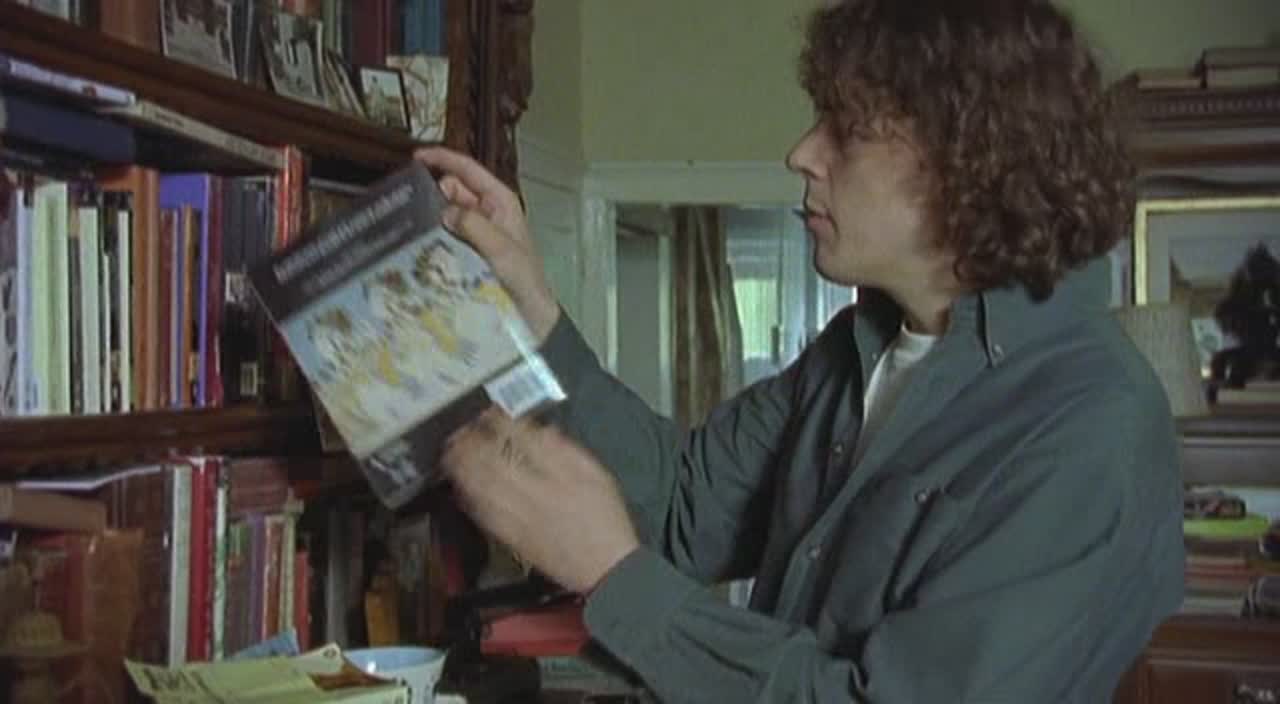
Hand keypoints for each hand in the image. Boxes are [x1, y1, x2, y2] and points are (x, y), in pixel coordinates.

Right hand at [413, 146, 560, 342]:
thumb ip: (474, 226)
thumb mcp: (502, 249)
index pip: (468, 169)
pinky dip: (434, 235)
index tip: (415, 158)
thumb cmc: (524, 279)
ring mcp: (478, 230)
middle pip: (452, 189)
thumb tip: (443, 209)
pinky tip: (419, 245)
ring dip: (432, 217)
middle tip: (413, 210)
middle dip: (433, 193)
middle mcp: (487, 211)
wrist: (531, 313)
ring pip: (447, 212)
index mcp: (500, 201)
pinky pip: (447, 234)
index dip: (442, 159)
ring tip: (411, 228)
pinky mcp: (469, 249)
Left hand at [442, 407, 639, 593]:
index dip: (502, 423)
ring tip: (451, 453)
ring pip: (483, 488)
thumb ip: (570, 452)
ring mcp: (520, 517)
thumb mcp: (598, 476)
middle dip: (473, 443)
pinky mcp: (512, 537)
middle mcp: (536, 494)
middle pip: (494, 462)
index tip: (490, 412)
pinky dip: (468, 498)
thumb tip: (543, 431)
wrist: (606, 568)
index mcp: (560, 475)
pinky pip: (483, 514)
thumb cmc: (606, 519)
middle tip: (460, 429)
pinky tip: (460, 486)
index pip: (524, 441)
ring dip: (463, 468)